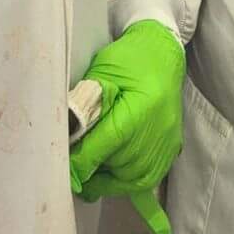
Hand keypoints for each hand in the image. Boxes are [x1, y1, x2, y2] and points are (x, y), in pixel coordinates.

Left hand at [68, 21, 184, 233]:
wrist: (162, 52)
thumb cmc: (127, 59)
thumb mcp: (99, 75)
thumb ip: (84, 107)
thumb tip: (67, 139)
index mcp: (137, 112)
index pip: (101, 149)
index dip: (78, 163)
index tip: (62, 170)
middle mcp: (155, 134)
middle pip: (115, 169)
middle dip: (91, 171)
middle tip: (73, 166)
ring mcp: (166, 145)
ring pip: (130, 181)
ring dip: (108, 180)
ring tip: (90, 170)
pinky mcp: (171, 150)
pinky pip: (147, 180)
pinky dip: (126, 180)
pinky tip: (111, 173)